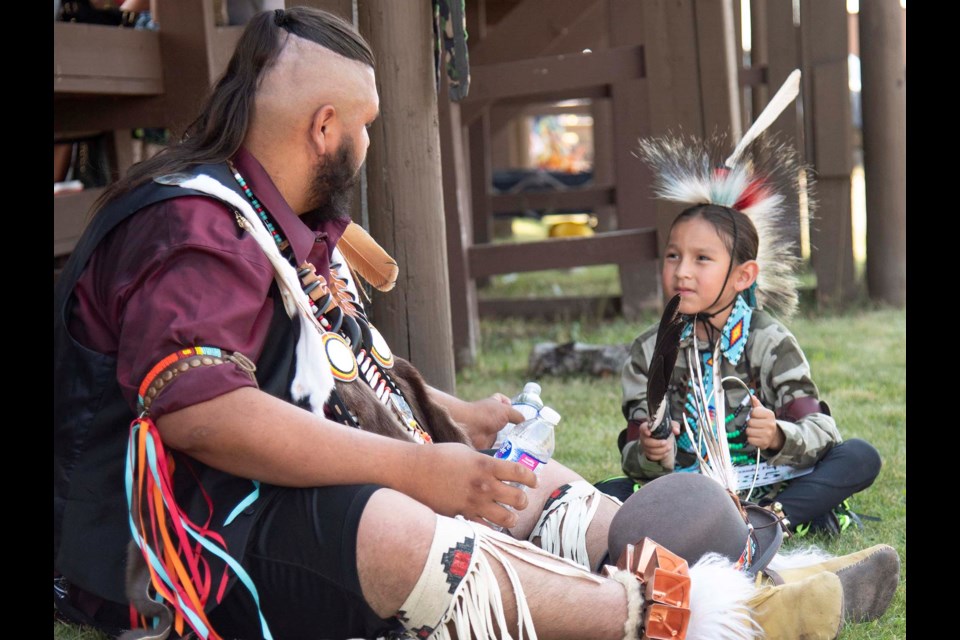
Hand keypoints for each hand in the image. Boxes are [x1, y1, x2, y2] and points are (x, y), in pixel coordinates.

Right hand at [406, 443, 536, 529]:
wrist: (413, 471)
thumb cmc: (438, 457)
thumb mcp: (466, 452)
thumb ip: (485, 462)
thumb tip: (498, 469)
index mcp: (487, 465)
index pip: (521, 473)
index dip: (532, 478)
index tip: (534, 481)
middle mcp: (484, 485)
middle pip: (519, 498)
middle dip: (523, 500)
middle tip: (520, 499)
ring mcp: (474, 503)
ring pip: (507, 518)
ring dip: (511, 517)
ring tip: (508, 514)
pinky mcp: (462, 516)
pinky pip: (485, 528)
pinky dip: (491, 527)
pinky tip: (490, 524)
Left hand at [465, 394, 524, 449]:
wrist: (468, 429)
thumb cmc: (485, 414)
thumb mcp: (506, 411)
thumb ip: (517, 415)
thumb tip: (525, 422)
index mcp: (493, 405)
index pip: (500, 399)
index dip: (508, 402)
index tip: (516, 408)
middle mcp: (490, 417)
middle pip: (503, 420)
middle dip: (512, 426)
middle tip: (525, 433)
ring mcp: (488, 430)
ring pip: (501, 435)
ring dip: (510, 440)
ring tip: (524, 445)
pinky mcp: (486, 443)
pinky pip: (497, 447)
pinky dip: (503, 450)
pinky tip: (513, 453)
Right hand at [639, 420, 679, 461]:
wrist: (663, 437)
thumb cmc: (664, 429)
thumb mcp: (670, 425)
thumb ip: (674, 426)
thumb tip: (676, 431)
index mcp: (647, 427)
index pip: (643, 428)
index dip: (645, 430)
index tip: (649, 433)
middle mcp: (644, 436)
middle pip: (646, 442)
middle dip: (657, 443)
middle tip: (666, 442)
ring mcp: (645, 445)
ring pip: (650, 450)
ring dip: (661, 450)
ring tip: (669, 448)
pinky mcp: (647, 452)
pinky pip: (652, 456)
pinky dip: (660, 456)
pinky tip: (666, 453)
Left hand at [745, 395, 783, 450]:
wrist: (773, 435)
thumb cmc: (765, 421)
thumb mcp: (762, 412)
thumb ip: (756, 404)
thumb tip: (752, 396)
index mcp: (770, 414)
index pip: (753, 412)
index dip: (752, 414)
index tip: (755, 416)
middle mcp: (770, 424)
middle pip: (750, 422)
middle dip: (750, 424)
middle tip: (755, 425)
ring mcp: (768, 434)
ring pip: (748, 431)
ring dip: (749, 431)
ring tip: (755, 430)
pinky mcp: (764, 443)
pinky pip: (750, 440)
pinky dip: (750, 439)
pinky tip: (755, 437)